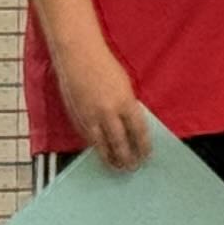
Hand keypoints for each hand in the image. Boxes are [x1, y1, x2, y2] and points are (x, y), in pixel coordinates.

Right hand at [57, 52, 152, 171]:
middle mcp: (108, 112)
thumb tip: (132, 126)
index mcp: (125, 102)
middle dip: (127, 158)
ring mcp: (90, 117)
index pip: (138, 132)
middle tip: (132, 167)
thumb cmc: (105, 66)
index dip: (143, 146)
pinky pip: (88, 138)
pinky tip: (101, 153)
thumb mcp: (125, 86)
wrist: (79, 56)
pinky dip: (96, 148)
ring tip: (117, 167)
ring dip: (110, 159)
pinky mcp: (77, 117)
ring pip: (102, 146)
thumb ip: (129, 106)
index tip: (147, 155)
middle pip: (120, 143)